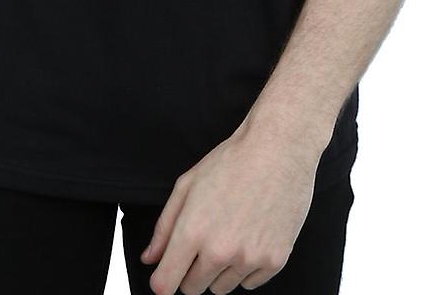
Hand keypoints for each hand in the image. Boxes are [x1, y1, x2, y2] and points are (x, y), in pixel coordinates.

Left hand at [139, 118, 317, 293]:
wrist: (278, 149)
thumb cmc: (232, 161)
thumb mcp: (188, 185)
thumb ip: (165, 226)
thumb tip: (150, 258)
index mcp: (193, 231)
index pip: (165, 284)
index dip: (163, 280)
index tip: (167, 273)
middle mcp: (220, 250)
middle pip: (193, 289)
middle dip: (191, 270)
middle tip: (204, 240)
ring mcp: (249, 258)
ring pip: (221, 288)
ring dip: (220, 270)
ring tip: (230, 233)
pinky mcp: (275, 260)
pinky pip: (249, 283)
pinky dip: (246, 267)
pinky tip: (250, 236)